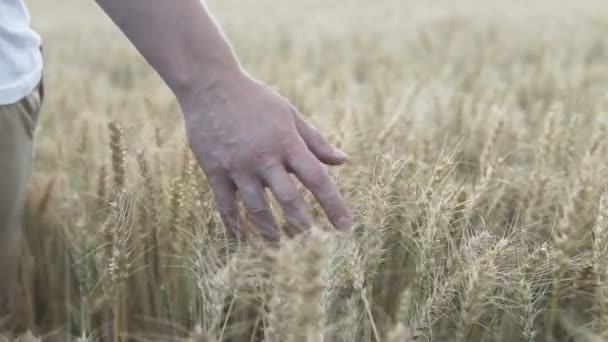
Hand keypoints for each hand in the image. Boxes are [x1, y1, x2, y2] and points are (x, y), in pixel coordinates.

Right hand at [178, 71, 351, 239]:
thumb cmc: (255, 99)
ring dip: (270, 230)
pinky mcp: (214, 170)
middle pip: (289, 200)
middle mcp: (264, 157)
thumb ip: (316, 141)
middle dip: (303, 225)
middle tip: (313, 245)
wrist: (210, 85)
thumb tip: (343, 160)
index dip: (333, 205)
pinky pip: (225, 205)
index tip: (345, 227)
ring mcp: (237, 166)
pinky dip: (233, 224)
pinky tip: (241, 238)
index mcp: (287, 142)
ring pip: (257, 208)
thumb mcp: (290, 114)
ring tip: (279, 244)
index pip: (317, 179)